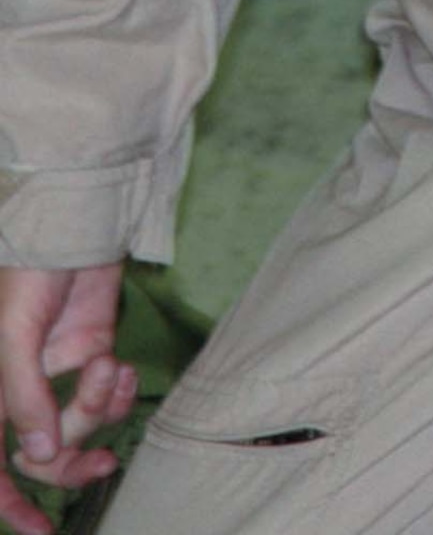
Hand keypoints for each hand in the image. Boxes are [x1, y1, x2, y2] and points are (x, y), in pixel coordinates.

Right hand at [0, 264, 135, 534]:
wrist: (77, 227)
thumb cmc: (30, 276)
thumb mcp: (15, 337)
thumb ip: (24, 396)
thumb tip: (38, 456)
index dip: (7, 503)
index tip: (36, 532)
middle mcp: (22, 392)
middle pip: (43, 457)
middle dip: (72, 466)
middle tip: (102, 467)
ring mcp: (58, 376)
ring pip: (80, 425)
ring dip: (100, 409)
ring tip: (111, 370)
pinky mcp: (92, 353)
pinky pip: (107, 394)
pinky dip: (118, 390)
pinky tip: (122, 366)